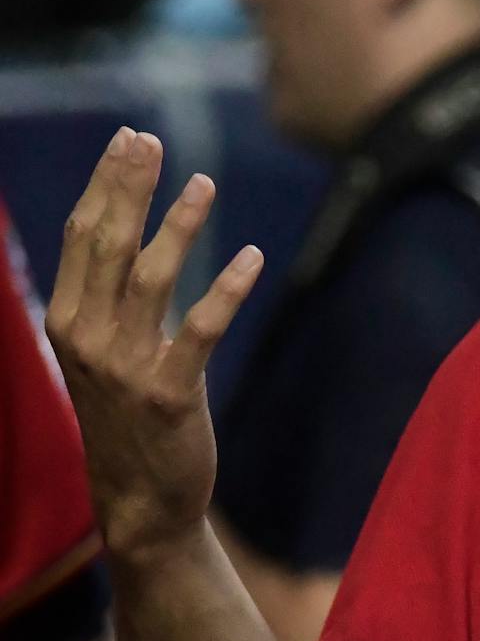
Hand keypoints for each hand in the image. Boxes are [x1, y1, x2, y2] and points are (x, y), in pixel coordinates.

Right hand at [44, 129, 262, 562]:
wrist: (140, 501)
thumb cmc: (127, 418)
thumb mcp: (103, 353)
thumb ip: (108, 299)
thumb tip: (123, 234)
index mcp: (68, 322)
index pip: (82, 237)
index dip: (105, 184)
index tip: (128, 139)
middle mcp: (87, 338)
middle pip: (106, 244)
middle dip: (128, 187)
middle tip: (150, 139)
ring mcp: (125, 366)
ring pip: (150, 278)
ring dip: (177, 226)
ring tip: (204, 182)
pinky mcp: (169, 393)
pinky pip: (199, 331)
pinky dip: (225, 291)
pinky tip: (251, 257)